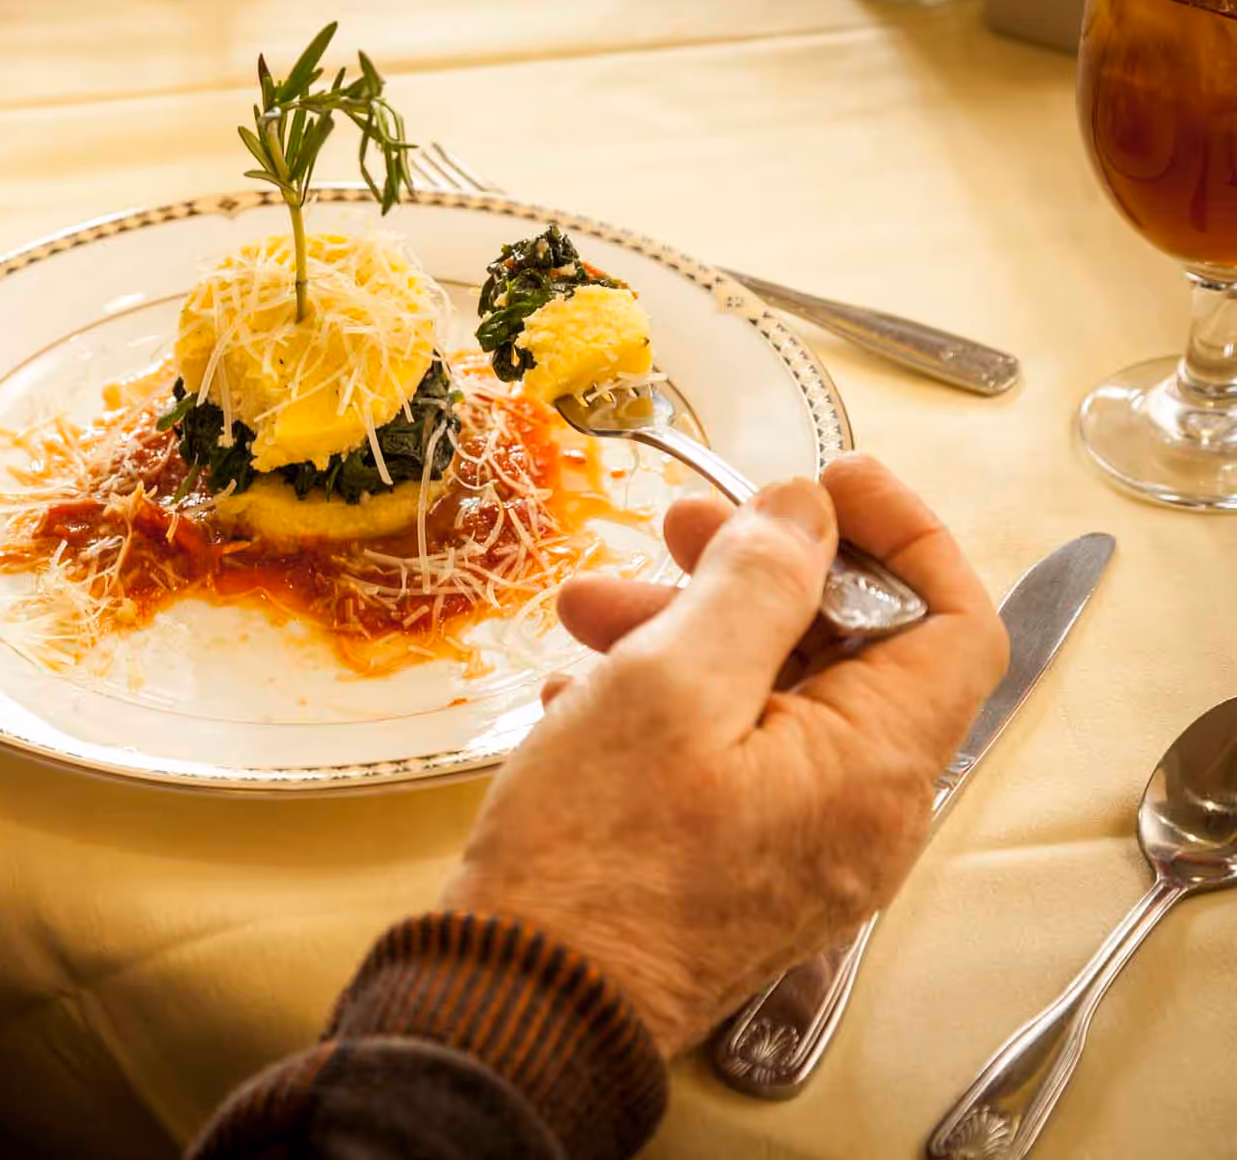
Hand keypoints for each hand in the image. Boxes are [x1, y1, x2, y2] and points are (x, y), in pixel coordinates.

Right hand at [442, 454, 1007, 1057]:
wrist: (522, 999)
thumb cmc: (596, 851)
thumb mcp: (671, 684)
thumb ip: (756, 583)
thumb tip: (807, 512)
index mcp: (875, 768)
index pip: (957, 625)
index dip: (903, 535)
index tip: (829, 478)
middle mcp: (860, 817)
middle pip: (851, 655)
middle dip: (760, 575)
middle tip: (679, 526)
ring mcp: (799, 851)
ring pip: (773, 702)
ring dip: (690, 635)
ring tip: (588, 611)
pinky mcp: (737, 870)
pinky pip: (731, 760)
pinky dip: (669, 705)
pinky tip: (581, 692)